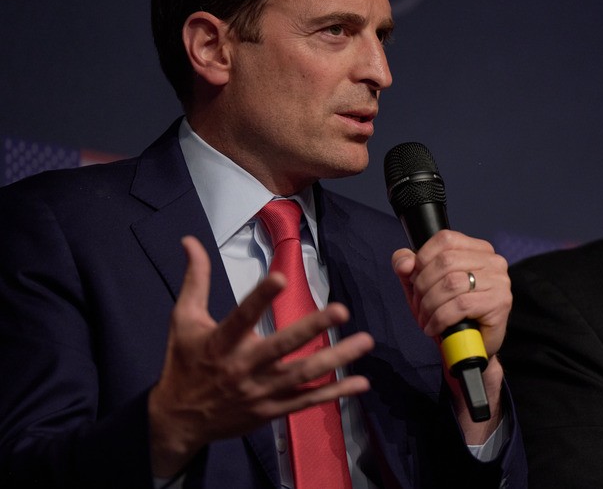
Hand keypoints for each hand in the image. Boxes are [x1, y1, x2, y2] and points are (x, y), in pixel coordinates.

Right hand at [148, 236, 373, 476]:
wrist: (178, 420)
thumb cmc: (184, 363)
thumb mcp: (184, 319)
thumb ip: (195, 279)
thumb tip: (190, 240)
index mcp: (221, 342)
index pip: (242, 316)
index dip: (261, 297)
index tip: (281, 277)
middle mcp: (243, 368)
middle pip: (282, 346)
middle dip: (312, 328)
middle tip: (341, 309)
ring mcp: (260, 391)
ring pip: (303, 374)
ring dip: (337, 359)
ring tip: (365, 341)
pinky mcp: (272, 410)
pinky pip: (307, 400)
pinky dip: (335, 392)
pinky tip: (360, 383)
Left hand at [391, 230, 510, 440]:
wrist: (468, 348)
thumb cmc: (448, 314)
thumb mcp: (421, 286)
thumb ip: (408, 268)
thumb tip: (405, 262)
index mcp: (477, 249)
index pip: (445, 239)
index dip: (422, 258)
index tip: (415, 279)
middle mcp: (493, 261)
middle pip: (446, 262)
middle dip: (423, 286)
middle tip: (419, 305)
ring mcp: (500, 282)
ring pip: (452, 284)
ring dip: (430, 305)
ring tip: (425, 319)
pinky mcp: (500, 303)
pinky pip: (460, 305)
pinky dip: (440, 318)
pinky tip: (434, 327)